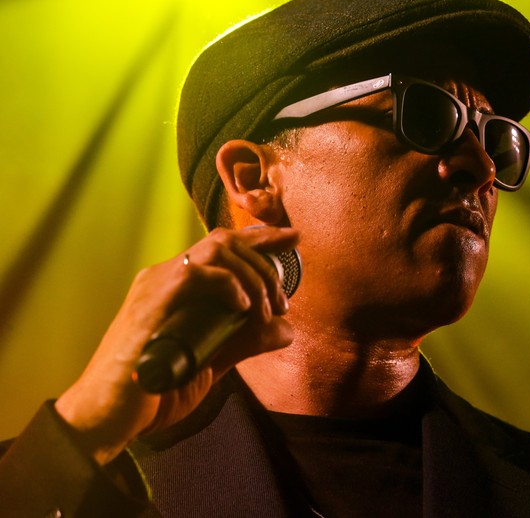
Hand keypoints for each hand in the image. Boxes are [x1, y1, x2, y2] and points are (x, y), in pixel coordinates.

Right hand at [54, 225, 298, 464]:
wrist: (109, 419)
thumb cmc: (155, 392)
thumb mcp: (213, 363)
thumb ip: (245, 342)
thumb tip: (287, 330)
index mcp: (177, 287)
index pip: (224, 248)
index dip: (261, 239)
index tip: (292, 239)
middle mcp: (166, 277)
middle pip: (225, 241)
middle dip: (266, 259)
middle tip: (283, 301)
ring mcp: (156, 286)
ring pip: (217, 250)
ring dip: (253, 277)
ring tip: (265, 311)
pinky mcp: (152, 302)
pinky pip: (196, 273)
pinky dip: (228, 285)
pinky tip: (242, 308)